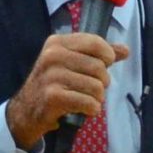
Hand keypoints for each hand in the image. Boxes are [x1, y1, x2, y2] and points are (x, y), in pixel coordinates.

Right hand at [6, 32, 128, 148]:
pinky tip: (84, 109)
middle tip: (91, 88)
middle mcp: (53, 56)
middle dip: (102, 82)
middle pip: (99, 67)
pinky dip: (92, 109)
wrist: (26, 110)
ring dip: (97, 98)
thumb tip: (125, 50)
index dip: (107, 56)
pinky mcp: (53, 97)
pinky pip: (89, 103)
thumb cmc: (53, 84)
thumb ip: (98, 55)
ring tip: (86, 99)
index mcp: (57, 43)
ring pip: (97, 87)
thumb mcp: (71, 63)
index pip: (95, 43)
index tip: (104, 65)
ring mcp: (51, 76)